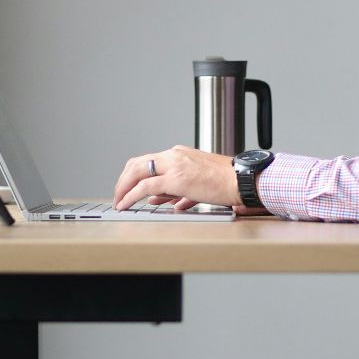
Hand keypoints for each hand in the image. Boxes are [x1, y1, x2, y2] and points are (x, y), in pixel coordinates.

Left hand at [113, 146, 239, 211]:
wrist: (241, 180)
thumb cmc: (226, 182)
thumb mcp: (196, 183)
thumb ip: (176, 191)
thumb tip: (159, 199)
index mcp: (179, 154)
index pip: (147, 160)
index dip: (132, 174)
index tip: (126, 186)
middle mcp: (174, 155)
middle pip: (136, 164)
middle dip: (122, 181)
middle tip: (117, 195)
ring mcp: (174, 166)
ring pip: (136, 173)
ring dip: (123, 188)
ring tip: (118, 202)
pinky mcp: (175, 179)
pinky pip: (145, 187)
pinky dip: (131, 196)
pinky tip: (126, 204)